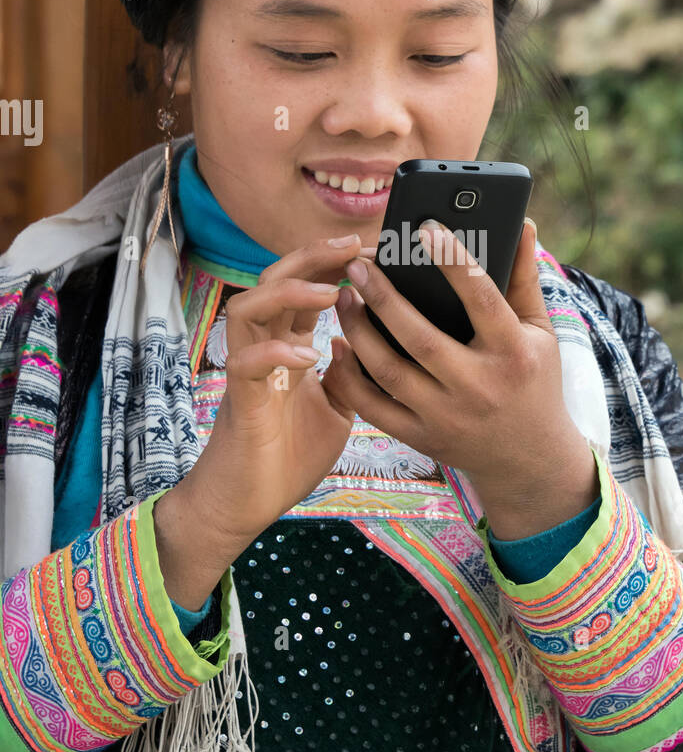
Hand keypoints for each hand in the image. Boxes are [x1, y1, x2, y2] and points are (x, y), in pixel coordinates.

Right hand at [181, 233, 364, 548]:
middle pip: (275, 280)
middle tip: (353, 247)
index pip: (307, 287)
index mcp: (288, 347)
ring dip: (289, 293)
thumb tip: (367, 340)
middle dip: (312, 257)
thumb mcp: (338, 411)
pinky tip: (308, 356)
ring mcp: (248, 372)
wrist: (248, 504)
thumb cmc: (289, 457)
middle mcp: (264, 349)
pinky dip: (275, 353)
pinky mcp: (240, 402)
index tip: (373, 250)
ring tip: (329, 293)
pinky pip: (246, 362)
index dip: (334, 263)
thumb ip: (350, 375)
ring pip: (249, 307)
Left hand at [321, 219, 598, 538]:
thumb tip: (523, 223)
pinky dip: (349, 376)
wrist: (529, 461)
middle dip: (383, 297)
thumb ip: (525, 278)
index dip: (453, 261)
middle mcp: (478, 388)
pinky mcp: (421, 437)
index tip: (424, 227)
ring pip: (388, 371)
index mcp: (513, 354)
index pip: (482, 298)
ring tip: (342, 296)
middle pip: (419, 337)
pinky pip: (373, 407)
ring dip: (358, 331)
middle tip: (356, 265)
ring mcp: (446, 417)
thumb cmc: (534, 382)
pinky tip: (338, 344)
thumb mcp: (540, 331)